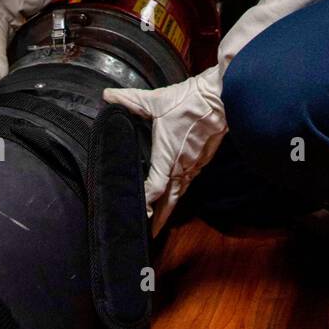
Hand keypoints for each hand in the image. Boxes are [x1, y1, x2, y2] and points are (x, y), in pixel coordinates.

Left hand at [104, 67, 225, 232]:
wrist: (222, 98)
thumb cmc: (189, 102)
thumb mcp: (156, 101)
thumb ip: (130, 100)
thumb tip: (106, 95)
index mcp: (168, 156)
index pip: (155, 187)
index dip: (145, 201)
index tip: (137, 211)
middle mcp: (182, 165)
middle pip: (170, 199)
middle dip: (160, 217)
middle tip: (150, 232)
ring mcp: (195, 164)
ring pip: (181, 191)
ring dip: (171, 206)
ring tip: (161, 219)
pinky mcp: (204, 159)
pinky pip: (190, 181)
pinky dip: (182, 191)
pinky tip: (179, 191)